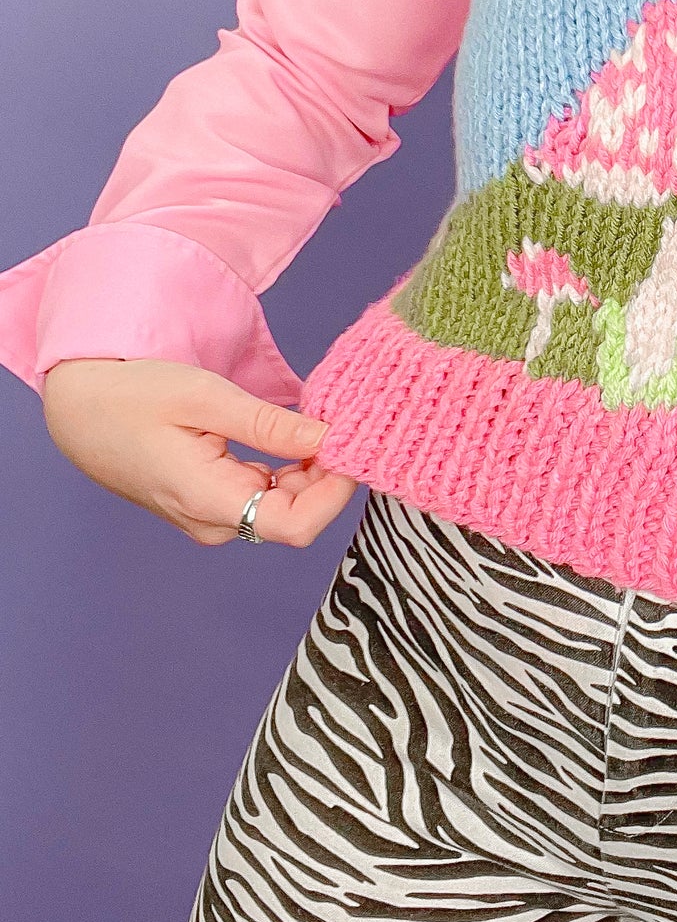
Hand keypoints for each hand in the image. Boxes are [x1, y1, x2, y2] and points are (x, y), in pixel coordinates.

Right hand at [42, 357, 355, 547]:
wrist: (78, 408)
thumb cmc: (134, 396)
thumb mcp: (206, 397)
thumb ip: (270, 424)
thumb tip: (329, 438)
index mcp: (209, 501)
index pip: (296, 525)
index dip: (335, 492)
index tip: (352, 447)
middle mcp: (212, 523)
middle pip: (295, 516)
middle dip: (327, 475)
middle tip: (342, 424)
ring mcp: (208, 518)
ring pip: (281, 506)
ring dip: (309, 471)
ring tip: (317, 423)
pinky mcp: (208, 505)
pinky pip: (262, 497)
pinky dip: (286, 470)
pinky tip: (290, 436)